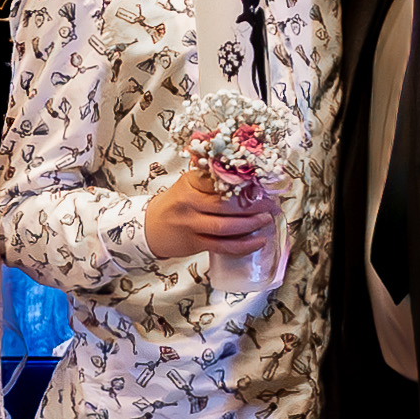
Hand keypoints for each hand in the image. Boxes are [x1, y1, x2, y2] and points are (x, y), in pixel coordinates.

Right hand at [141, 166, 281, 259]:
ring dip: (251, 224)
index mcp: (189, 182)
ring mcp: (191, 224)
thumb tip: (244, 172)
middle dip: (253, 204)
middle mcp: (189, 202)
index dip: (244, 180)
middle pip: (226, 203)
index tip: (262, 180)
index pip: (219, 178)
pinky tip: (258, 241)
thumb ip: (210, 179)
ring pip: (226, 226)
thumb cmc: (174, 204)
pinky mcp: (195, 243)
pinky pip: (223, 246)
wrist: (149, 228)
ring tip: (266, 220)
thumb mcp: (187, 184)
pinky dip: (243, 245)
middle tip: (270, 203)